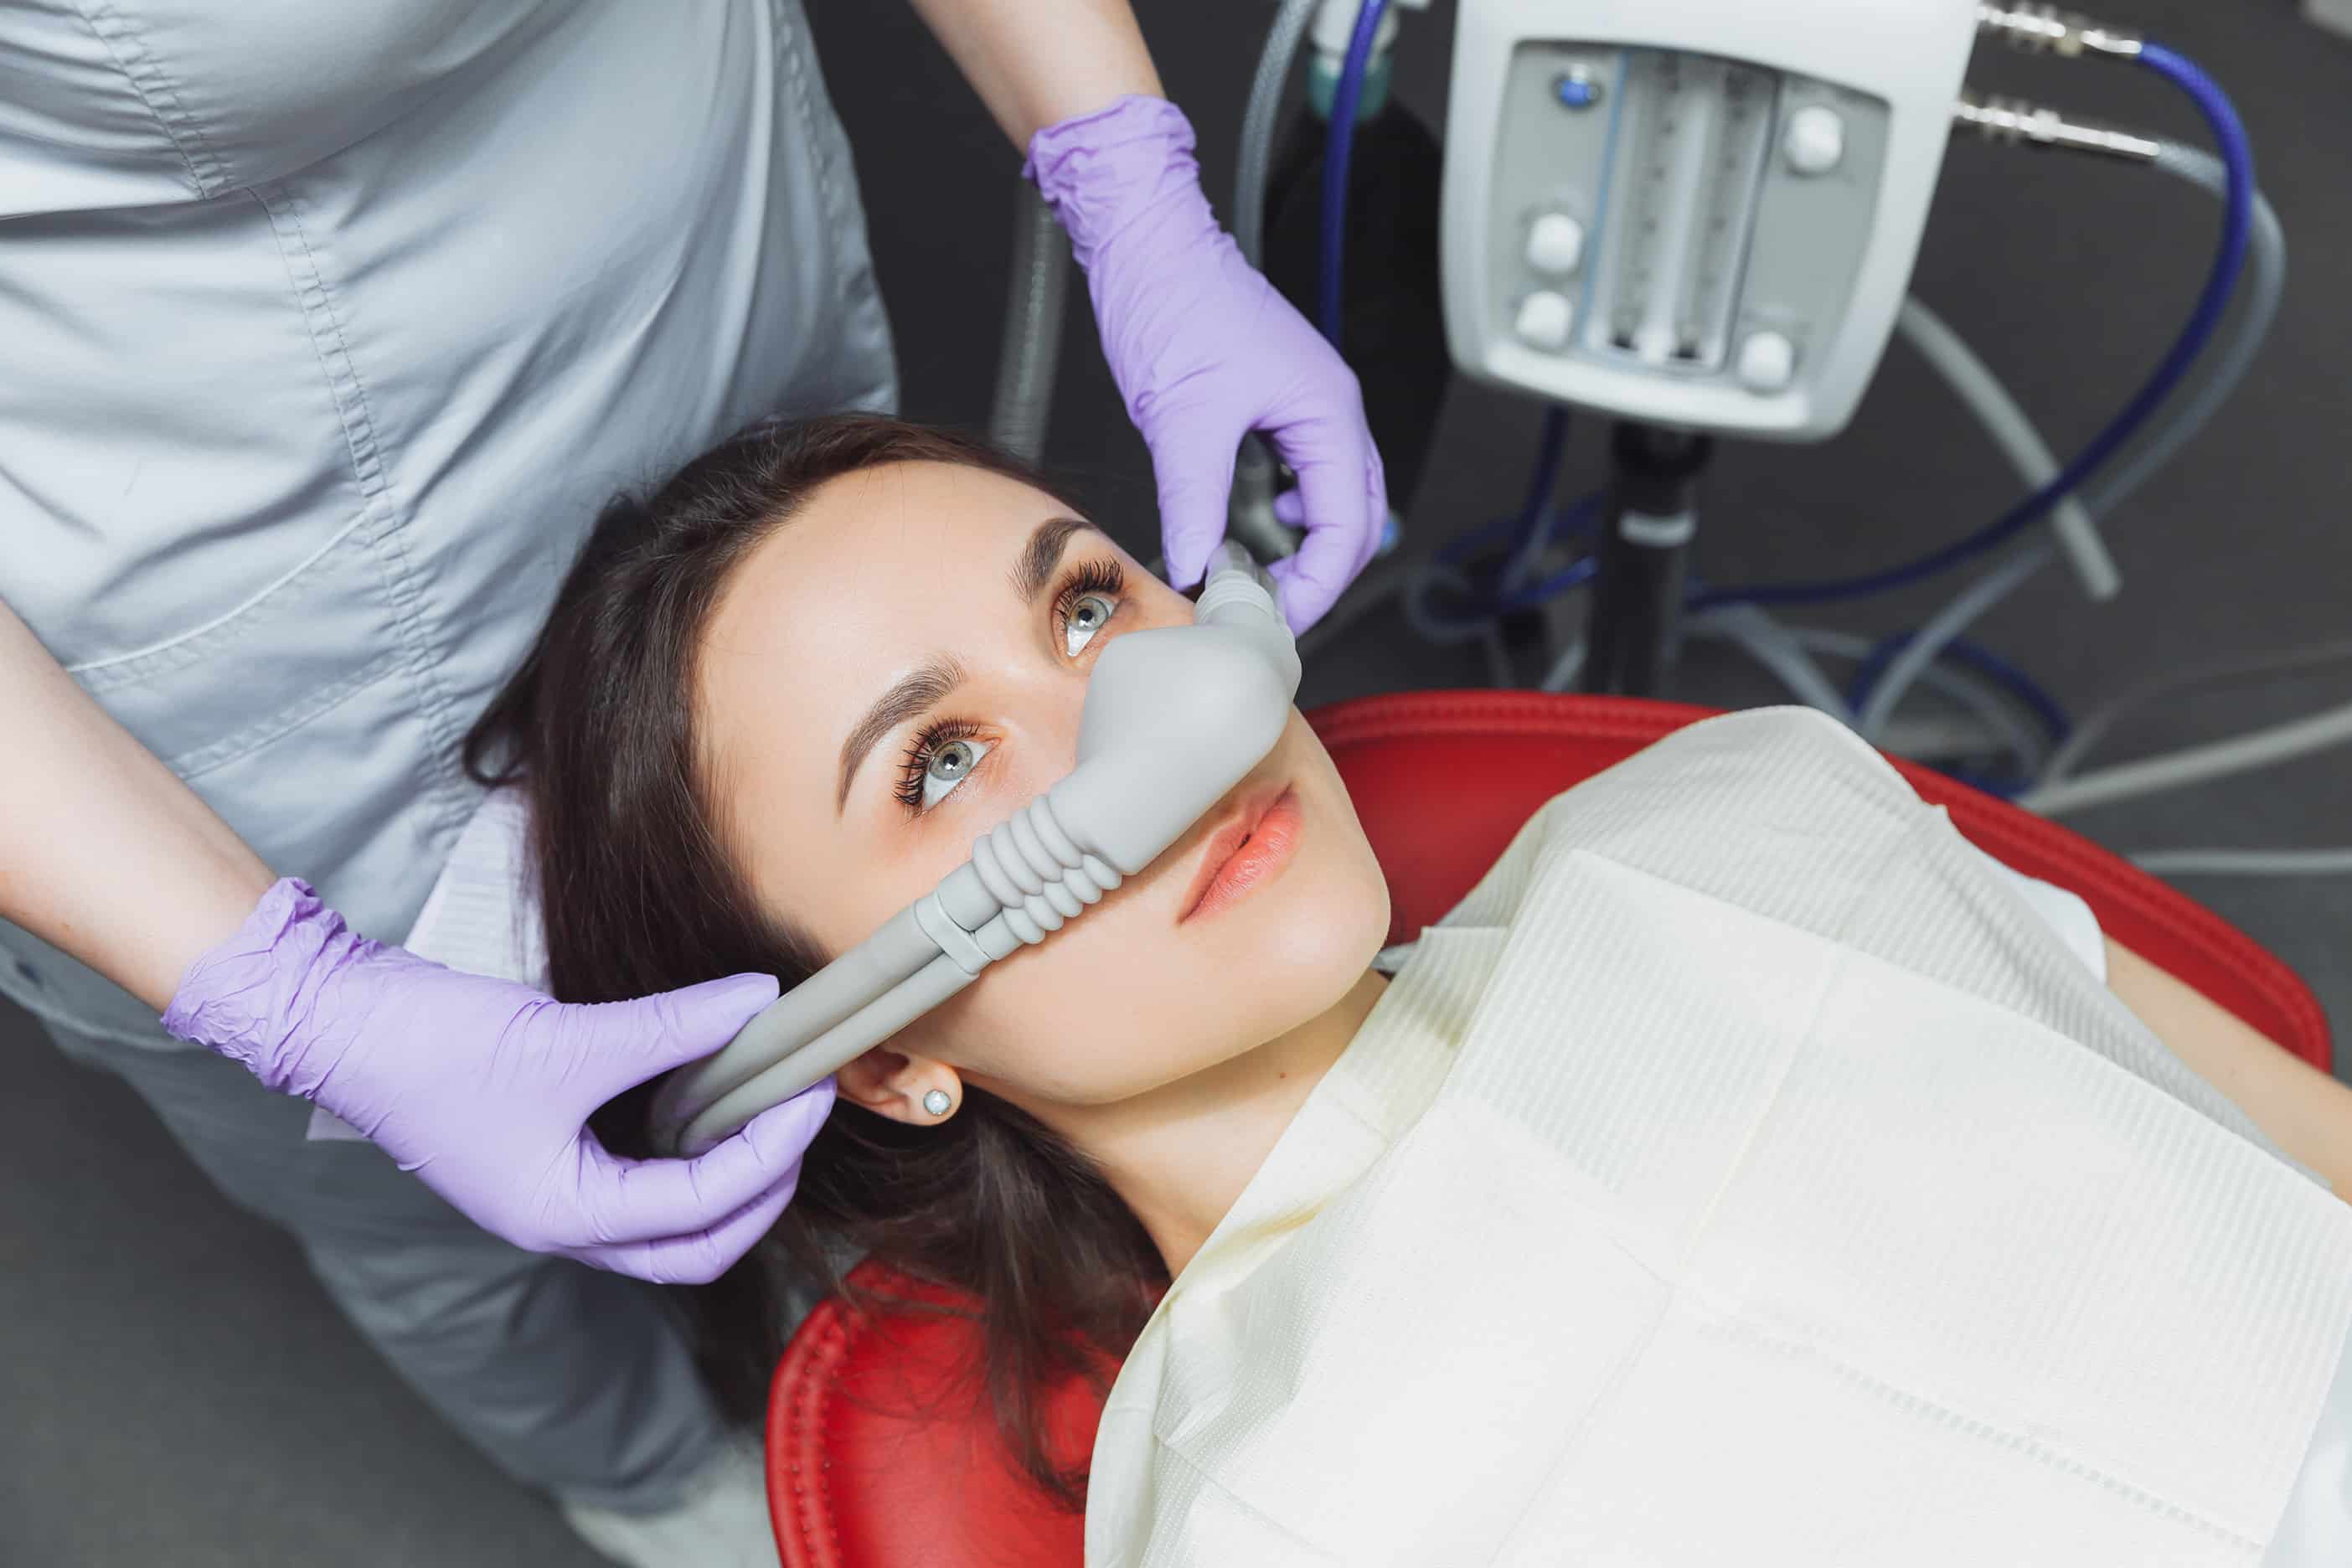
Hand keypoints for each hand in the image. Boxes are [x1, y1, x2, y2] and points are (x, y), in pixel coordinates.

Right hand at [162, 879, 830, 1283]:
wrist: (338, 1021)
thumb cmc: (431, 1046)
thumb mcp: (569, 1038)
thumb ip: (673, 1027)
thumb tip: (760, 1000)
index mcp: (565, 1217)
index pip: (703, 1208)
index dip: (770, 1151)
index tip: (810, 1091)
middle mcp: (562, 1221)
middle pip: (695, 1243)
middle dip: (761, 1188)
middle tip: (801, 1115)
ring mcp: (551, 1191)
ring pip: (667, 1214)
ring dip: (726, 1170)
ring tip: (769, 1104)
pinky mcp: (544, 1152)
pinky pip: (636, 1169)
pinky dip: (683, 1141)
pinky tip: (708, 1089)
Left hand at [1027, 95, 1388, 634]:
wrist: (1148, 240)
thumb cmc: (1174, 301)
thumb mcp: (1181, 418)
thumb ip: (1193, 501)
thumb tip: (1196, 566)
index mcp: (1326, 411)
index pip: (1348, 527)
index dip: (1315, 586)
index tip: (1268, 618)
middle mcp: (1331, 409)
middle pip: (1357, 520)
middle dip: (1318, 575)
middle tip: (1266, 613)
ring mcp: (1308, 406)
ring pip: (1337, 500)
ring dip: (1306, 548)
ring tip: (1258, 579)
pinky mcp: (1278, 404)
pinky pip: (1306, 476)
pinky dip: (1289, 516)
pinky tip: (1253, 527)